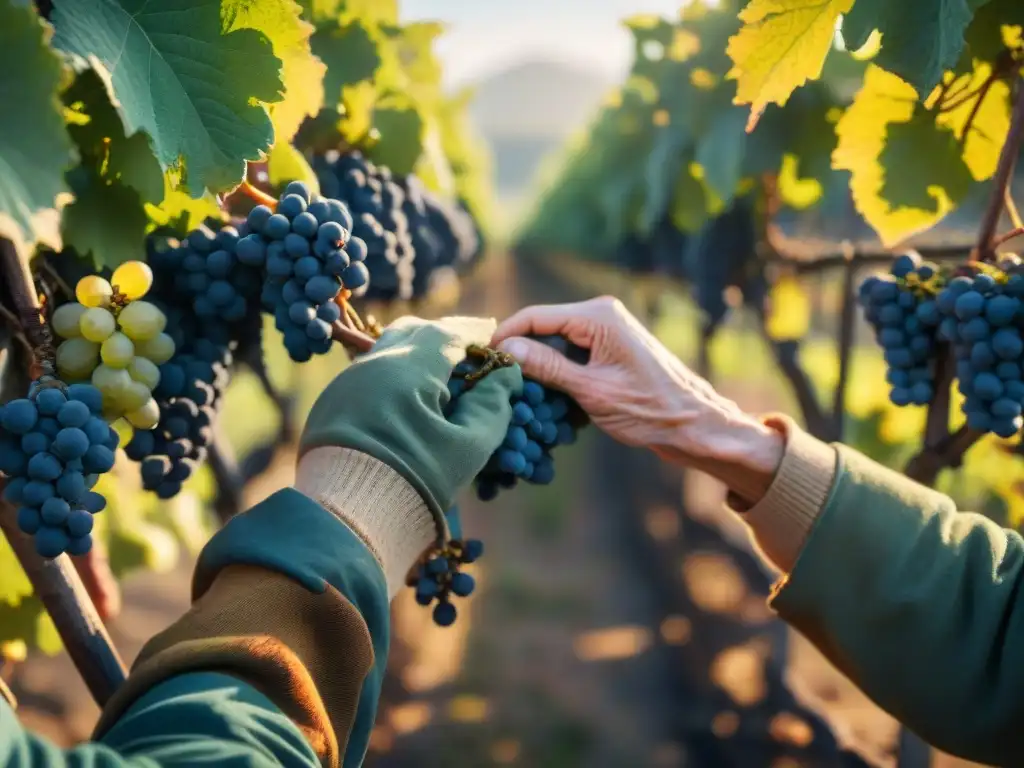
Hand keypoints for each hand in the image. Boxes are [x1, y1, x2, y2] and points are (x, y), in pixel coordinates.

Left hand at [301, 316, 522, 514]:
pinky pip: (369, 375)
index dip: (475, 332)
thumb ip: (492, 404)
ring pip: (386, 352)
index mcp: (407, 367)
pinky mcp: (331, 405)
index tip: (493, 334)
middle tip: (467, 353)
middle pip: (413, 332)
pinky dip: (394, 377)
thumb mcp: (467, 446)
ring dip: (416, 356)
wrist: (346, 517)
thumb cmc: (415, 481)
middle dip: (443, 337)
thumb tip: (506, 375)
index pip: (448, 332)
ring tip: (440, 378)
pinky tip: (408, 401)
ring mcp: (346, 383)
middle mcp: (372, 364)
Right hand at [492, 297, 782, 495]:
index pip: (534, 316)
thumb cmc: (649, 409)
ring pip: (555, 345)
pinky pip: (571, 357)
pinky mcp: (609, 351)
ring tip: (521, 398)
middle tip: (498, 385)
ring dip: (539, 371)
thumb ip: (547, 367)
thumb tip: (508, 350)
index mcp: (598, 316)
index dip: (505, 337)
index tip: (483, 360)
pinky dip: (557, 376)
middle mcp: (601, 315)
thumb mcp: (590, 390)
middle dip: (521, 356)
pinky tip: (549, 402)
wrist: (694, 426)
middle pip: (543, 329)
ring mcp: (606, 333)